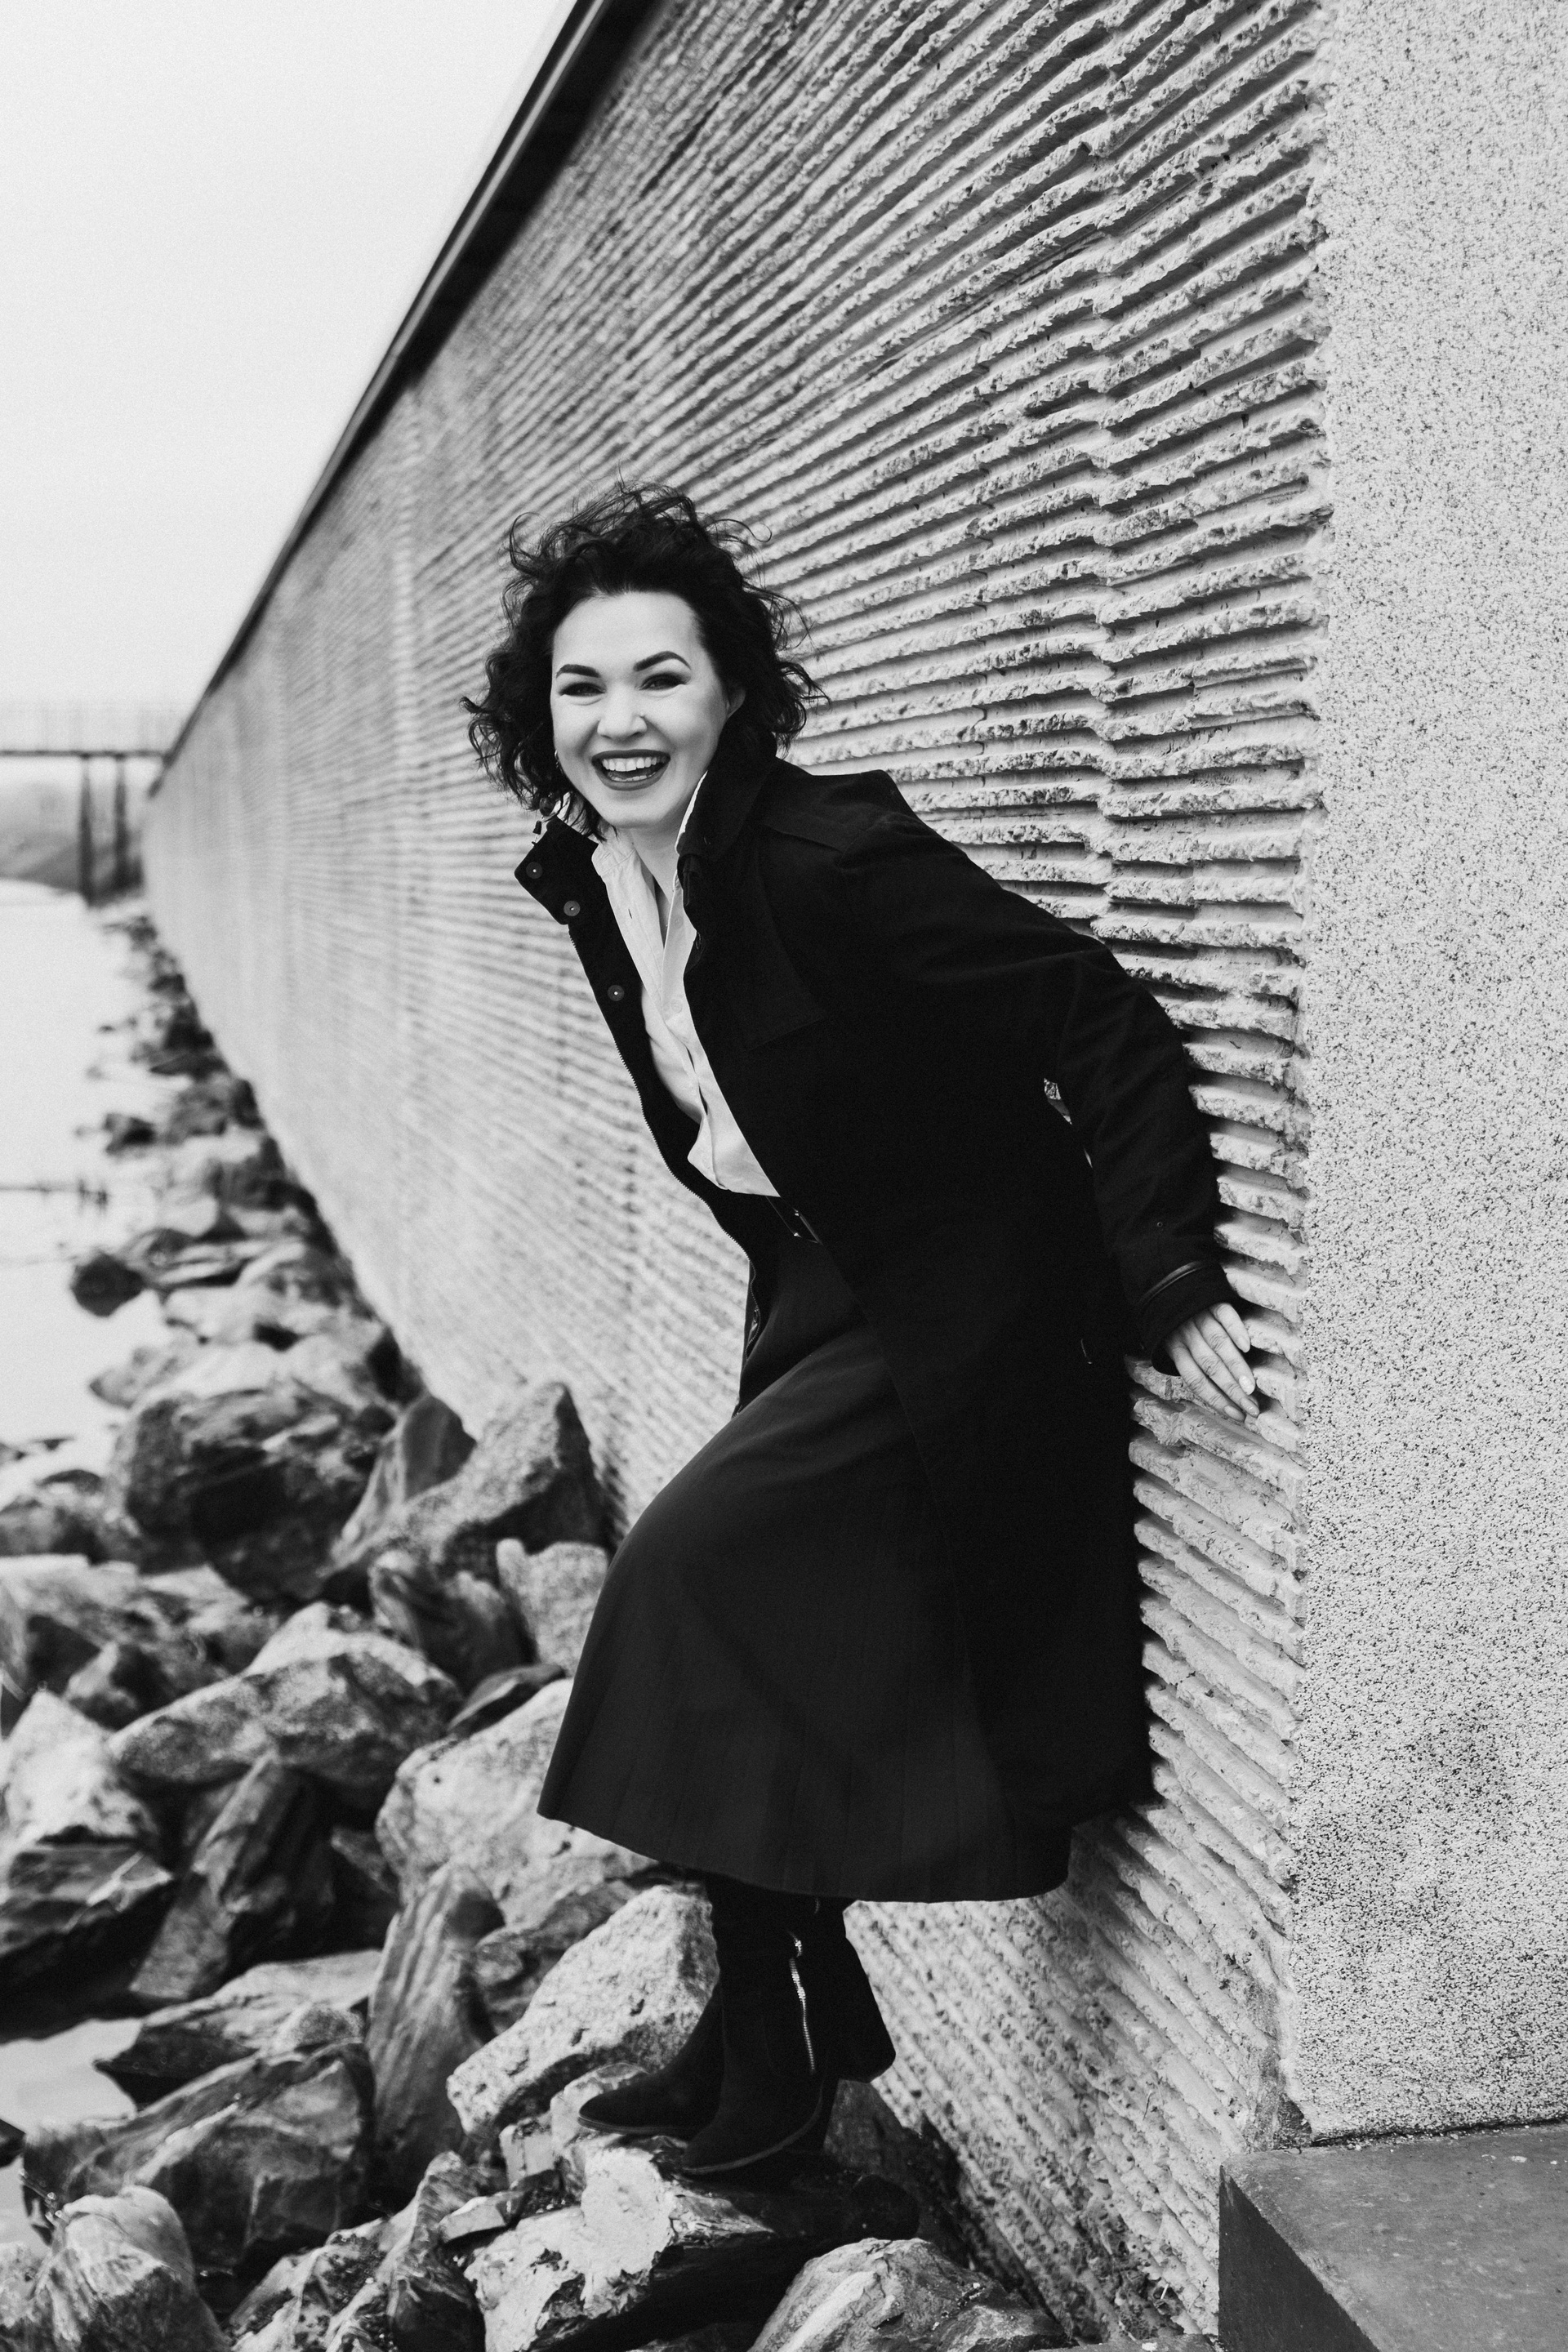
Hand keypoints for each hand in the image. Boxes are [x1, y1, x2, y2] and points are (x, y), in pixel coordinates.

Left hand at [1167, 1302, 1257, 1422]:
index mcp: (1176, 1349)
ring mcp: (1200, 1317)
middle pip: (1210, 1367)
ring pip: (1218, 1345)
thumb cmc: (1177, 1321)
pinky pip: (1224, 1315)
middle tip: (1252, 1408)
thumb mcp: (1175, 1343)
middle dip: (1231, 1391)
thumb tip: (1223, 1394)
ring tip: (1251, 1388)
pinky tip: (1246, 1345)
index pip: (1195, 1380)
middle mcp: (1187, 1335)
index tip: (1237, 1414)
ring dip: (1236, 1368)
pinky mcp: (1213, 1301)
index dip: (1215, 1399)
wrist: (1170, 1282)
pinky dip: (1235, 1330)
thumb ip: (1193, 1364)